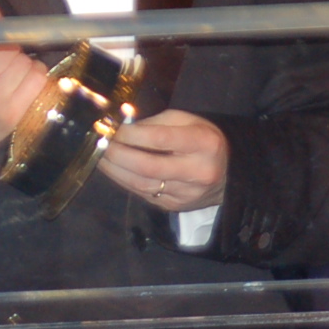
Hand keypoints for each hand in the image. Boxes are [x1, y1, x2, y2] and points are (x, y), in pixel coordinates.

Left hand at [98, 109, 228, 211]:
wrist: (229, 173)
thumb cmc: (203, 140)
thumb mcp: (187, 121)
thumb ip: (155, 123)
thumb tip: (122, 127)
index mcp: (204, 143)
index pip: (161, 139)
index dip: (131, 134)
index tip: (111, 128)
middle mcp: (198, 171)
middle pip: (148, 166)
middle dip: (117, 155)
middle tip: (98, 144)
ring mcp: (187, 193)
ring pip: (142, 184)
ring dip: (115, 171)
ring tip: (99, 157)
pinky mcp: (176, 206)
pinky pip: (144, 194)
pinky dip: (124, 181)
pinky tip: (113, 170)